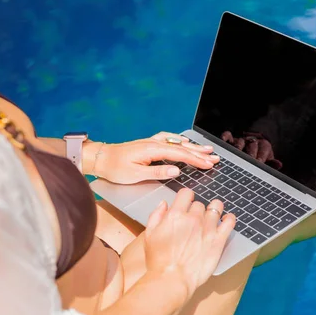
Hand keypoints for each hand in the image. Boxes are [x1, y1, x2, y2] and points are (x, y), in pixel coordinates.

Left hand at [91, 132, 219, 183]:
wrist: (100, 158)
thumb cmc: (115, 168)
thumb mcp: (136, 175)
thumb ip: (158, 172)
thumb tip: (177, 170)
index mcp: (152, 150)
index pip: (180, 155)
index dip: (196, 160)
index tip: (209, 164)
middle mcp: (154, 143)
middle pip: (182, 148)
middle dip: (200, 153)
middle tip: (215, 157)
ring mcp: (152, 142)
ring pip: (177, 143)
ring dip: (193, 146)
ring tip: (206, 149)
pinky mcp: (149, 144)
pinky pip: (169, 139)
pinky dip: (180, 141)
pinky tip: (185, 142)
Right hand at [143, 189, 235, 300]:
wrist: (172, 279)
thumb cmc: (159, 261)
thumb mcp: (149, 235)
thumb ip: (156, 215)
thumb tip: (164, 204)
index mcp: (176, 215)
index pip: (186, 193)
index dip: (186, 197)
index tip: (186, 202)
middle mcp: (193, 218)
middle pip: (199, 204)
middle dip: (197, 210)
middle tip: (194, 220)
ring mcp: (208, 228)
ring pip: (216, 208)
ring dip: (214, 210)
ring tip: (213, 214)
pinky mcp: (218, 240)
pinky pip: (229, 222)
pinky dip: (229, 218)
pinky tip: (227, 219)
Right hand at [220, 131, 282, 169]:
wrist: (253, 143)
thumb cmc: (260, 155)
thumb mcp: (267, 159)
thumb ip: (272, 163)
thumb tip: (279, 165)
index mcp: (263, 145)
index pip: (263, 149)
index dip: (261, 156)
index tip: (259, 162)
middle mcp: (252, 141)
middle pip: (251, 145)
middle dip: (250, 153)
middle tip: (248, 160)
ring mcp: (241, 140)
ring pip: (240, 142)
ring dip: (238, 148)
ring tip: (236, 155)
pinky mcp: (231, 139)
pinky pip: (228, 136)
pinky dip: (225, 138)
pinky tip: (223, 142)